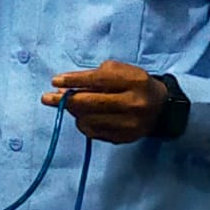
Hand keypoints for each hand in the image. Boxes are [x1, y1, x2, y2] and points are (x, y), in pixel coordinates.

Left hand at [43, 60, 165, 144]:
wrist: (161, 108)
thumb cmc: (135, 84)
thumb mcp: (120, 71)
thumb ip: (94, 76)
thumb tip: (64, 86)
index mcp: (134, 81)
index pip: (98, 80)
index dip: (74, 80)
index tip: (55, 81)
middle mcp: (133, 104)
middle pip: (90, 104)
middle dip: (65, 100)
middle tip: (48, 98)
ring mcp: (129, 124)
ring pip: (88, 120)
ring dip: (75, 112)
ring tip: (74, 105)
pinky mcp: (124, 138)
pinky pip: (93, 133)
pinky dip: (84, 123)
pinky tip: (86, 116)